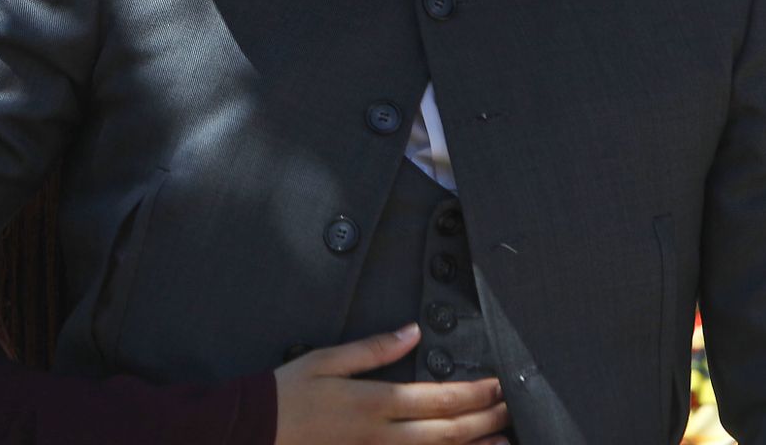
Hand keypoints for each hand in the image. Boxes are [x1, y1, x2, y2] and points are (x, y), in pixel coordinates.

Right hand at [273, 324, 509, 444]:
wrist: (256, 432)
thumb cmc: (288, 393)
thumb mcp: (324, 360)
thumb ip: (372, 349)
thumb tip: (410, 331)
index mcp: (373, 402)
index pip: (436, 399)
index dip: (472, 393)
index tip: (495, 384)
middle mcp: (382, 436)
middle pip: (447, 432)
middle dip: (483, 420)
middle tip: (509, 408)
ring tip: (501, 440)